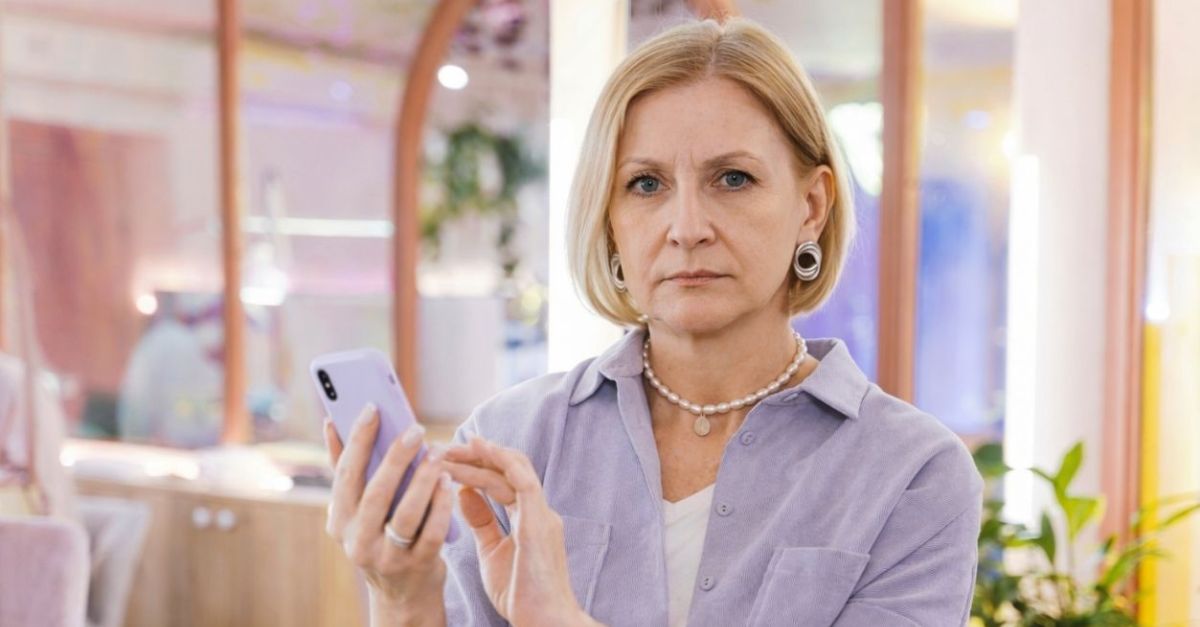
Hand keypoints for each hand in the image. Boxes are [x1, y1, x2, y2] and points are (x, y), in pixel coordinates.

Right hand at [324, 405, 453, 624]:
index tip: (373, 407)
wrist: (402, 592)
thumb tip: (331, 423)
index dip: (358, 439)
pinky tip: (449, 482)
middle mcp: (357, 540)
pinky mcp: (417, 566)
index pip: (346, 474)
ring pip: (406, 514)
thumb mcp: (357, 509)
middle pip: (376, 492)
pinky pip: (432, 532)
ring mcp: (387, 556)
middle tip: (416, 429)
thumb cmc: (380, 535)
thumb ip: (345, 468)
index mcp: (339, 519)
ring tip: (437, 453)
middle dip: (397, 457)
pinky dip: (441, 505)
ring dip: (423, 480)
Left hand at [443, 436, 601, 626]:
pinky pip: (522, 481)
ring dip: (480, 455)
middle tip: (441, 448)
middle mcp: (539, 510)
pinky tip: (480, 449)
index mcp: (531, 518)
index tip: (449, 458)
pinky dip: (502, 461)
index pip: (505, 480)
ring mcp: (541, 514)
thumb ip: (482, 522)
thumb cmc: (522, 596)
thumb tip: (464, 494)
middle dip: (475, 455)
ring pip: (512, 470)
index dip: (478, 465)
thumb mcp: (493, 553)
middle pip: (508, 469)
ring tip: (451, 448)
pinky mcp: (539, 522)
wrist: (545, 622)